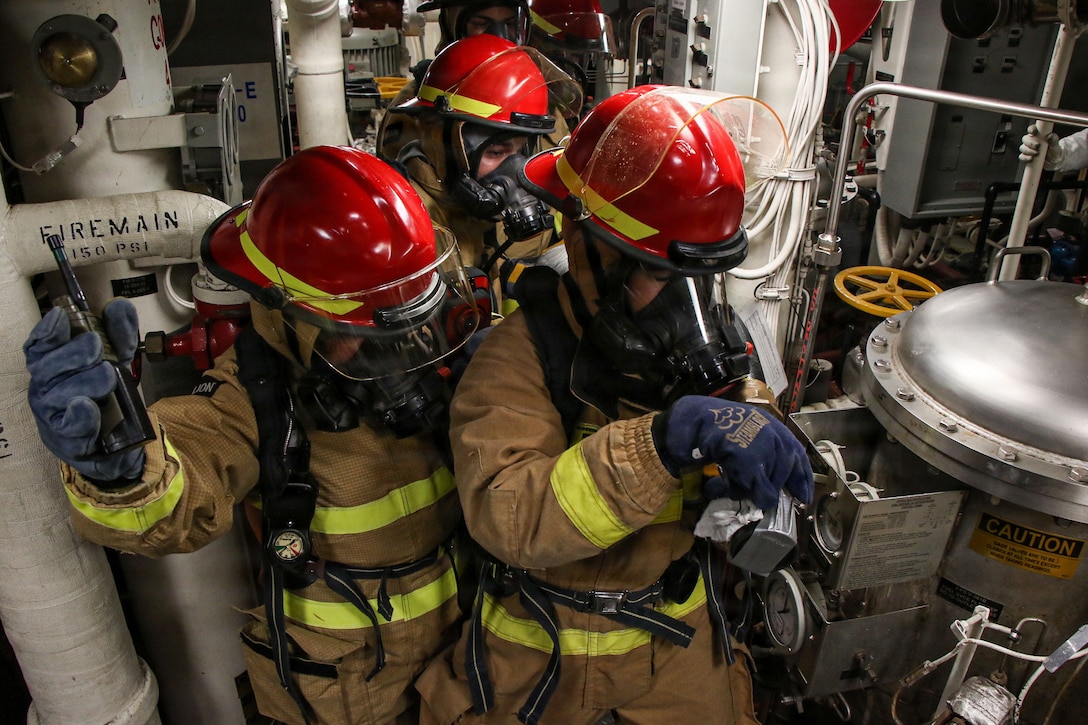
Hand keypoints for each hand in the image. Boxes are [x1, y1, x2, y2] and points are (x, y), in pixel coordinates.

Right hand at [24, 300, 144, 482]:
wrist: (119, 443)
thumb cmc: (108, 397)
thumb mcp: (118, 360)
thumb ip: (119, 334)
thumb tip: (118, 306)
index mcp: (54, 365)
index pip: (39, 346)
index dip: (46, 332)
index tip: (60, 318)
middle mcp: (47, 387)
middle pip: (48, 367)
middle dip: (71, 354)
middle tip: (94, 345)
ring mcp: (53, 414)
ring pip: (59, 395)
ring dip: (84, 382)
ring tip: (107, 375)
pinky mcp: (67, 439)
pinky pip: (69, 427)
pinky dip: (79, 416)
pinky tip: (87, 406)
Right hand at [652, 396, 812, 508]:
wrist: (693, 419)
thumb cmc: (716, 427)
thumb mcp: (746, 434)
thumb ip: (762, 453)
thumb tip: (773, 485)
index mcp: (772, 425)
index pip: (797, 454)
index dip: (802, 478)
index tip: (804, 497)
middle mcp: (771, 433)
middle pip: (785, 469)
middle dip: (774, 486)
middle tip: (761, 496)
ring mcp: (760, 444)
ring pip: (772, 481)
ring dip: (757, 491)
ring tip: (738, 490)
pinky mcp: (747, 458)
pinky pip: (756, 487)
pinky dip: (746, 492)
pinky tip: (731, 489)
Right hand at [1018, 125, 1062, 168]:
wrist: (1053, 161)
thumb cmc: (1054, 151)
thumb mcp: (1056, 145)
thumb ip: (1054, 140)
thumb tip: (1050, 136)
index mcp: (1037, 135)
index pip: (1032, 129)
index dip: (1031, 129)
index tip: (1033, 132)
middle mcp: (1031, 141)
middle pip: (1025, 139)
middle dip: (1030, 142)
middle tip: (1037, 146)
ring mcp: (1027, 149)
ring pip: (1023, 148)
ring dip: (1028, 150)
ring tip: (1036, 153)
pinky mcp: (1025, 157)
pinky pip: (1022, 156)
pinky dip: (1025, 157)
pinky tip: (1031, 158)